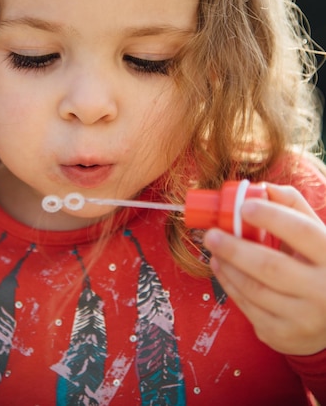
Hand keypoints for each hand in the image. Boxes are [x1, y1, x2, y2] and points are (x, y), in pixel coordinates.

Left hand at [203, 184, 325, 354]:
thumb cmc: (320, 266)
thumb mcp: (318, 235)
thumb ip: (293, 207)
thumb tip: (263, 187)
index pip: (301, 232)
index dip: (271, 217)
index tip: (243, 206)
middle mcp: (323, 291)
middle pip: (270, 266)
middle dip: (235, 248)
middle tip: (211, 234)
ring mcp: (304, 319)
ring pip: (255, 290)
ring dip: (228, 267)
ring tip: (214, 248)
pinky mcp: (284, 337)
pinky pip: (249, 309)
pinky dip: (230, 286)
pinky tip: (221, 268)